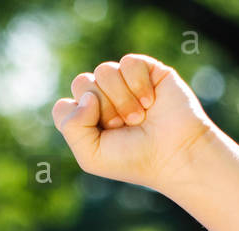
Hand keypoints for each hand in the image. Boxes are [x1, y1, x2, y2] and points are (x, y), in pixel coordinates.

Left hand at [52, 54, 216, 191]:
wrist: (174, 153)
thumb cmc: (133, 159)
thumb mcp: (90, 155)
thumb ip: (71, 126)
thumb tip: (87, 95)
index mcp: (86, 120)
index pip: (64, 106)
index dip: (79, 119)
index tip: (102, 135)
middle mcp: (103, 99)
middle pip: (81, 83)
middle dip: (102, 108)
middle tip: (122, 126)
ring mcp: (124, 83)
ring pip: (103, 70)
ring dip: (121, 99)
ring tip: (138, 118)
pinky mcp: (147, 70)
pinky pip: (128, 62)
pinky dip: (138, 84)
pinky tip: (150, 101)